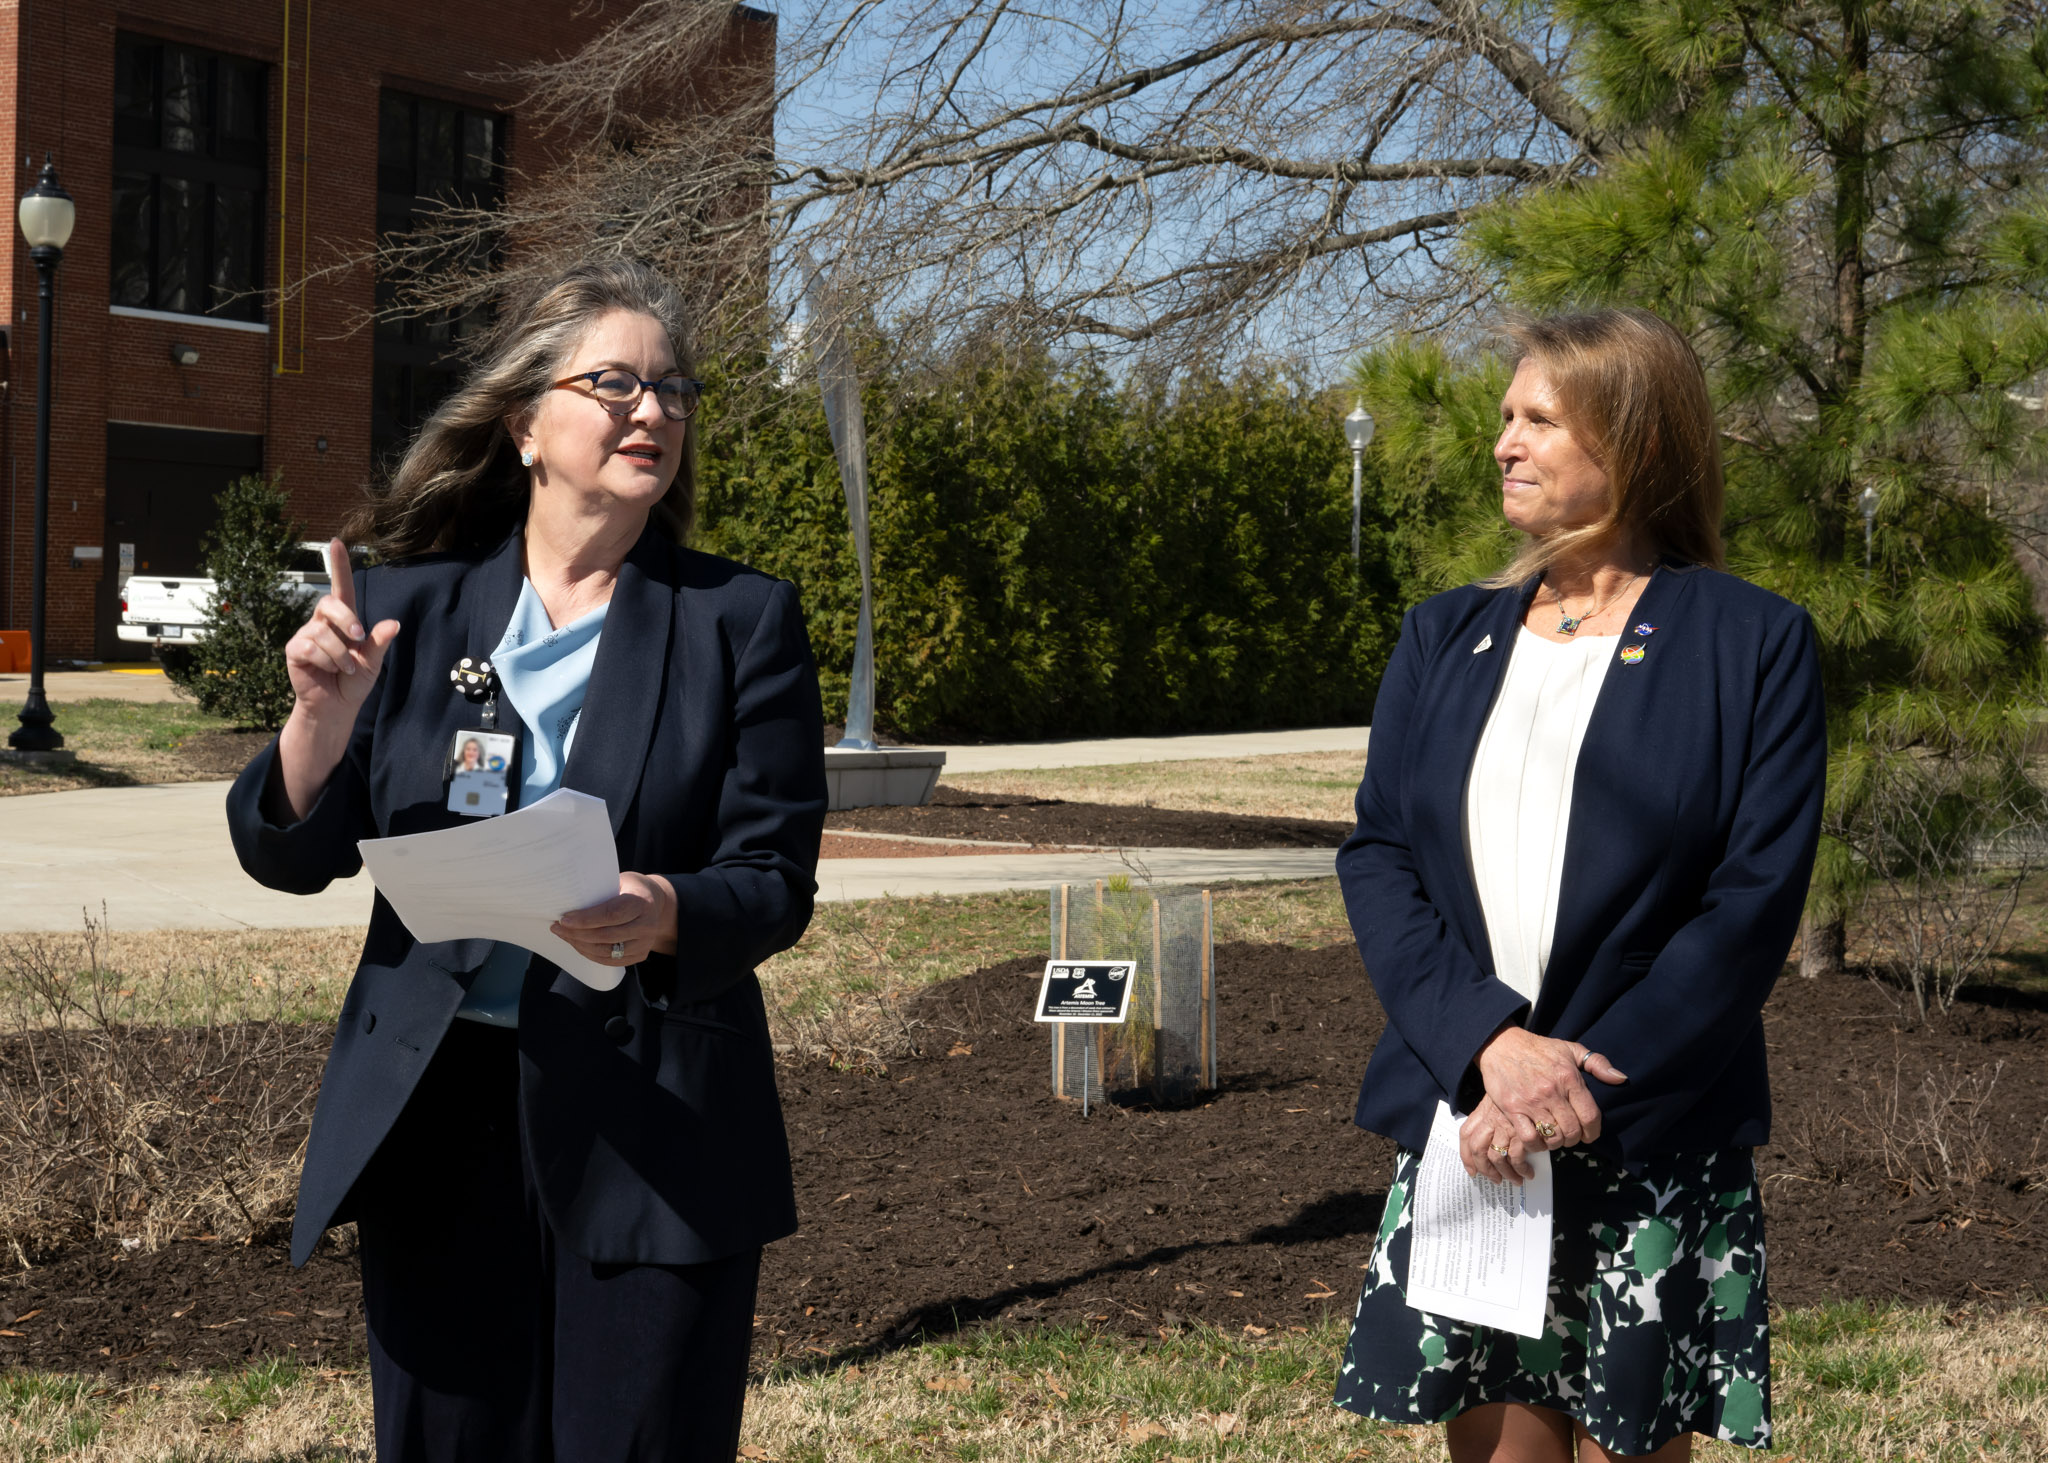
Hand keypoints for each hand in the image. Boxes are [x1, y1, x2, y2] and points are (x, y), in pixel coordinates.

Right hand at [275, 540, 399, 820]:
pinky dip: (326, 661)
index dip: (339, 565)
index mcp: (343, 621)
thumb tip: (393, 624)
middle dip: (348, 621)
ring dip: (341, 655)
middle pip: (331, 604)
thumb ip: (379, 642)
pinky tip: (329, 671)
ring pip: (323, 633)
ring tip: (346, 669)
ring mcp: (306, 635)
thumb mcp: (372, 662)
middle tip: (360, 639)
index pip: (341, 588)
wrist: (337, 707)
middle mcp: (322, 623)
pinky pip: (310, 647)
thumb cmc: (354, 681)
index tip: (337, 542)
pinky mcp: (294, 651)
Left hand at [553, 872, 678, 967]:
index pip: (611, 915)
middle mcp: (647, 925)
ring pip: (607, 951)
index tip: (564, 919)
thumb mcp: (619, 881)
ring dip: (581, 945)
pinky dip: (591, 954)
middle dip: (577, 934)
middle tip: (557, 928)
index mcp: (642, 903)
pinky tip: (578, 944)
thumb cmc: (630, 888)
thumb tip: (568, 902)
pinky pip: (611, 960)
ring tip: (564, 936)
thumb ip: (600, 893)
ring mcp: (646, 943)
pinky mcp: (640, 955)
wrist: (654, 902)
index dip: (585, 919)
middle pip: (606, 936)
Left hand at [1460, 1095, 1533, 1183]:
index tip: (1472, 1170)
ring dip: (1506, 1174)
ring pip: (1496, 1158)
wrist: (1533, 1073)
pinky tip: (1528, 1172)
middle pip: (1478, 1150)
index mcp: (1484, 1111)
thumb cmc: (1522, 1088)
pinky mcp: (1521, 1133)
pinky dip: (1521, 1169)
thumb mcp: (1503, 1097)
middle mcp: (1491, 1120)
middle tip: (1496, 1180)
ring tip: (1516, 1180)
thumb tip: (1495, 1141)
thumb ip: (1496, 1113)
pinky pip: (1516, 1158)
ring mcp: (1505, 1127)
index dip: (1466, 1155)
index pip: (1466, 1134)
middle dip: (1485, 1170)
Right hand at [1475, 1025, 1627, 1151]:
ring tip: (1554, 1138)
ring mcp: (1530, 1101)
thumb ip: (1598, 1063)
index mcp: (1569, 1078)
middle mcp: (1551, 1091)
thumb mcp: (1571, 1049)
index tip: (1590, 1135)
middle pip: (1572, 1130)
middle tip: (1570, 1136)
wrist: (1501, 1044)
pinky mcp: (1512, 1109)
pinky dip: (1536, 1145)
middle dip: (1574, 1139)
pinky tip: (1537, 1139)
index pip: (1590, 1116)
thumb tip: (1621, 1079)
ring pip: (1552, 1137)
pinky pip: (1529, 1138)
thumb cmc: (1539, 1049)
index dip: (1594, 1132)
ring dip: (1556, 1143)